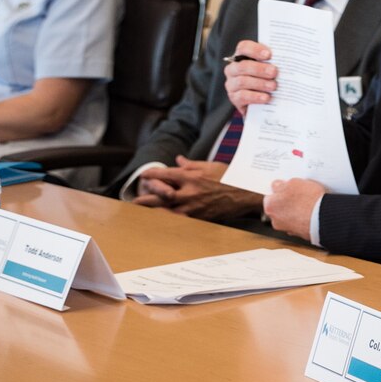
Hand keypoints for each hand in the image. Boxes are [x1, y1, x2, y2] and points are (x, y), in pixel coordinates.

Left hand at [131, 158, 259, 221]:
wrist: (246, 194)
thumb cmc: (230, 177)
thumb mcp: (210, 165)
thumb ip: (191, 164)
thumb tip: (178, 159)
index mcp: (192, 177)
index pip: (166, 175)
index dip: (152, 174)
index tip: (143, 175)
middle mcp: (190, 193)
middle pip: (162, 196)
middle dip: (146, 199)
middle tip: (134, 202)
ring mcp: (194, 207)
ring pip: (168, 212)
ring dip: (154, 212)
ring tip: (142, 215)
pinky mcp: (200, 218)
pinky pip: (180, 220)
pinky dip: (169, 220)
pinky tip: (162, 222)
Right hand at [222, 40, 277, 115]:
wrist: (260, 105)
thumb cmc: (267, 80)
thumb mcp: (269, 69)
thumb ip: (274, 63)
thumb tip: (291, 59)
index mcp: (241, 57)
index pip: (243, 48)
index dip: (255, 50)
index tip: (269, 55)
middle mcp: (233, 69)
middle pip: (243, 66)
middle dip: (259, 69)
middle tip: (274, 72)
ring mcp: (232, 84)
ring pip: (242, 81)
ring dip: (260, 83)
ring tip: (273, 86)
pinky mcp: (234, 98)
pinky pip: (242, 96)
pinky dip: (256, 97)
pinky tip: (266, 97)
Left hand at [262, 177, 327, 239]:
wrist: (324, 217)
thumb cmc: (308, 200)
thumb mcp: (293, 182)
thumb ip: (281, 184)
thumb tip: (277, 186)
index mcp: (270, 206)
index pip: (270, 196)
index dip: (280, 191)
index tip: (286, 188)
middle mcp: (275, 220)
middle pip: (279, 207)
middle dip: (287, 202)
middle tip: (299, 194)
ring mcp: (287, 229)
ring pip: (289, 216)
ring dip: (296, 211)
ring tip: (308, 203)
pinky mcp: (299, 234)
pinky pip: (299, 223)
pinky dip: (303, 219)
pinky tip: (312, 212)